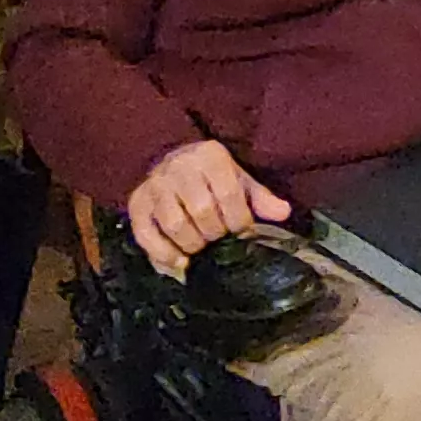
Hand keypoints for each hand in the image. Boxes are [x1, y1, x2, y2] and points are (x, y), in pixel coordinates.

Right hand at [126, 139, 290, 277]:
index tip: (242, 231)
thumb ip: (259, 197)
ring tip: (202, 248)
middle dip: (215, 233)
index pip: (229, 195)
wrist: (169, 160)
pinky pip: (146, 234)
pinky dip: (163, 254)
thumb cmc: (210, 176)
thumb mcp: (238, 179)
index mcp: (210, 157)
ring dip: (192, 244)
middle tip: (219, 239)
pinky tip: (180, 264)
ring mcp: (155, 185)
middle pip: (201, 211)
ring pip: (175, 224)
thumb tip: (283, 213)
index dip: (239, 221)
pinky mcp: (137, 204)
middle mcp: (179, 167)